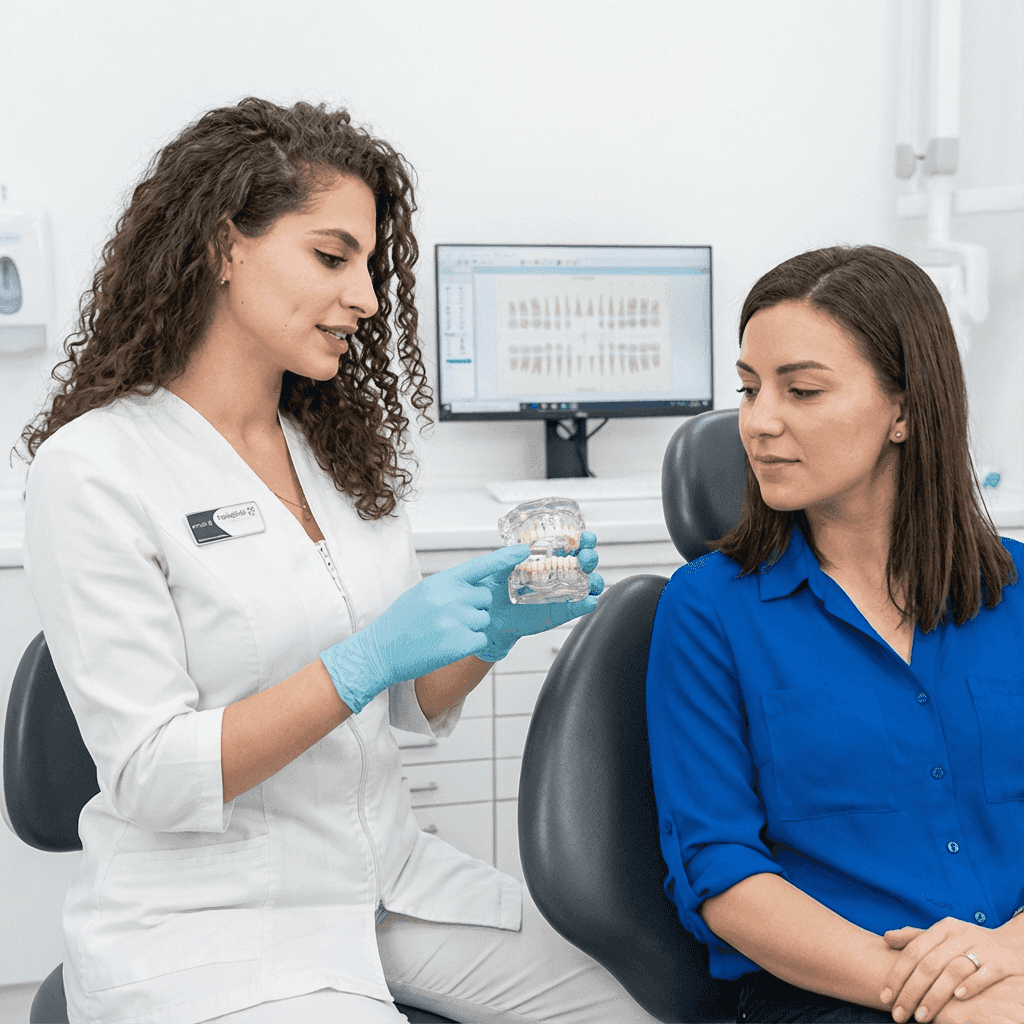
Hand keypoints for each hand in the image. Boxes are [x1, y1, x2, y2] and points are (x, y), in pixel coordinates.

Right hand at [320, 546, 530, 712]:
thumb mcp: (422, 593)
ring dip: (471, 627)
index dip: (505, 558)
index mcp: (442, 581)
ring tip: (444, 632)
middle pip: (485, 597)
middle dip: (475, 607)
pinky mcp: (459, 643)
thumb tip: (473, 586)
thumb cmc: (400, 622)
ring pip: (484, 619)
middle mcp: (451, 597)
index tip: (524, 552)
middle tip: (450, 617)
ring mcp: (456, 620)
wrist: (381, 650)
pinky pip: (480, 639)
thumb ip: (449, 587)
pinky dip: (468, 644)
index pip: (480, 565)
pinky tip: (448, 645)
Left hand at [474, 530, 604, 661]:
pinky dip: (587, 604)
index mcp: (548, 556)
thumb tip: (523, 548)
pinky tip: (588, 600)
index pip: (571, 544)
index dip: (582, 539)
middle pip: (585, 562)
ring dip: (595, 580)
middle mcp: (559, 572)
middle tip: (585, 556)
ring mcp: (562, 592)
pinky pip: (579, 607)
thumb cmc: (496, 586)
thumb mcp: (498, 566)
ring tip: (591, 579)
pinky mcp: (561, 611)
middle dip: (590, 556)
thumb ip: (507, 555)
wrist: (491, 613)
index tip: (584, 536)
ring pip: (589, 584)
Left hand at [880, 918, 1023, 1021]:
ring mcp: (984, 947)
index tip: (886, 997)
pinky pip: (986, 973)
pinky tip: (957, 998)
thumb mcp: (943, 938)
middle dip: (911, 992)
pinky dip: (971, 985)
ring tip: (921, 1017)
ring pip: (954, 971)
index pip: (913, 951)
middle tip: (899, 1014)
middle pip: (929, 964)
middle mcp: (962, 934)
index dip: (897, 975)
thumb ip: (916, 939)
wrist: (1010, 946)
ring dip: (935, 996)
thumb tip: (887, 938)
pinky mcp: (1003, 961)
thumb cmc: (967, 946)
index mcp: (943, 928)